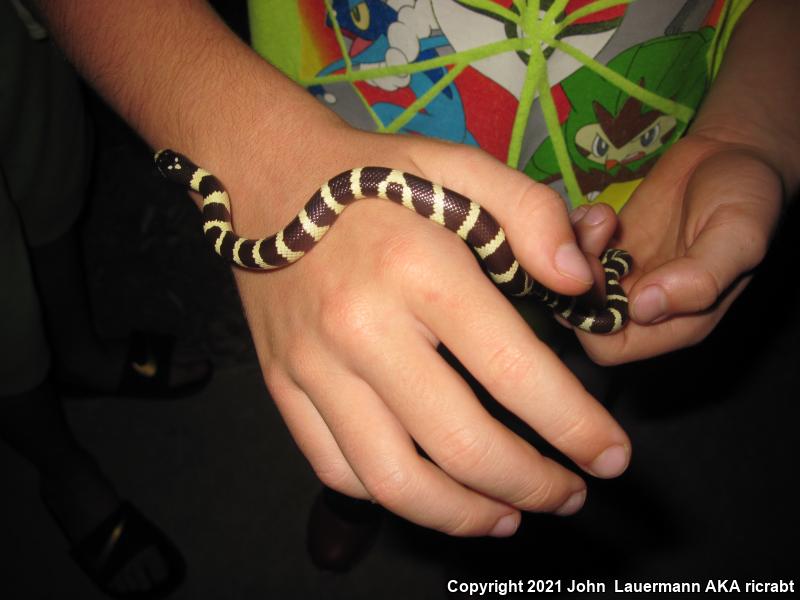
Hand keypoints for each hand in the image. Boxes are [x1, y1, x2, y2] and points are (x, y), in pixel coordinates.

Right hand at [226, 126, 630, 535]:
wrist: (265, 175)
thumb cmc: (372, 174)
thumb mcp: (460, 166)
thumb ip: (532, 214)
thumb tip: (579, 283)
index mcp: (419, 269)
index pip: (514, 371)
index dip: (575, 427)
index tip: (611, 457)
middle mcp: (362, 328)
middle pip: (459, 444)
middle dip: (532, 485)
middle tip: (570, 494)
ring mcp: (313, 366)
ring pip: (393, 480)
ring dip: (464, 516)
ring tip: (509, 516)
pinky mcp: (282, 385)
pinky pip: (337, 467)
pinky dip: (394, 498)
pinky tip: (433, 491)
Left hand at [570, 134, 782, 363]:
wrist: (732, 152)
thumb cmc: (746, 196)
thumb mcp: (737, 236)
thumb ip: (700, 280)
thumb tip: (646, 309)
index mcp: (676, 322)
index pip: (611, 348)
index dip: (594, 320)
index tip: (603, 272)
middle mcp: (642, 306)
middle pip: (581, 315)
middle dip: (577, 279)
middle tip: (598, 239)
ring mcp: (621, 275)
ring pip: (569, 282)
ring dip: (574, 250)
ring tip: (603, 218)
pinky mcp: (607, 246)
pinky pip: (568, 252)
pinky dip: (572, 231)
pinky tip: (599, 212)